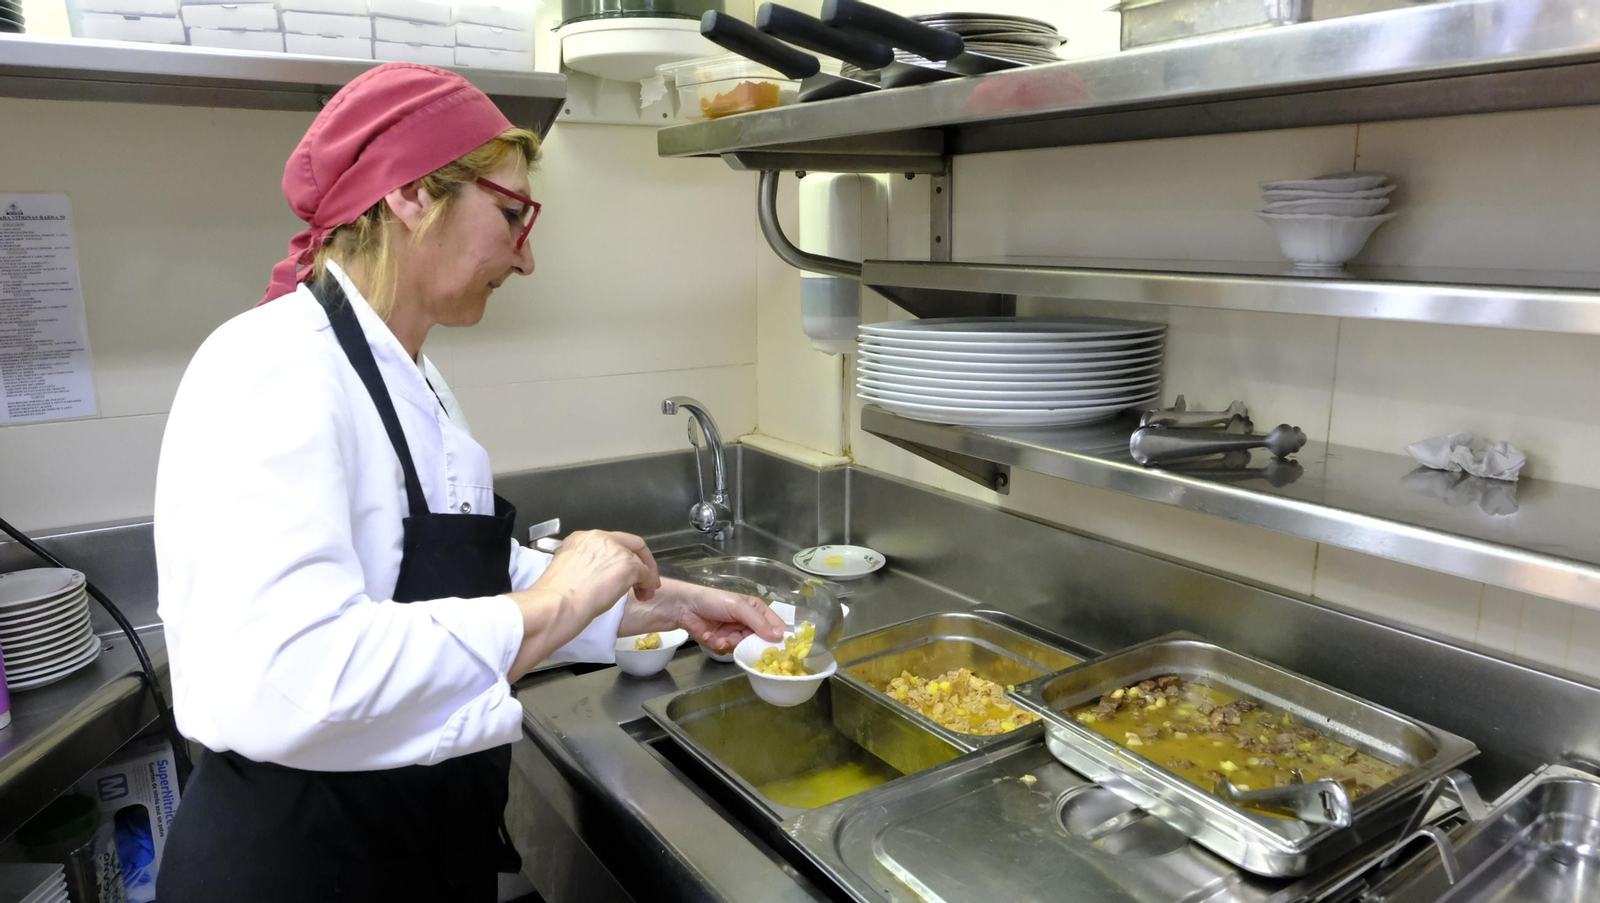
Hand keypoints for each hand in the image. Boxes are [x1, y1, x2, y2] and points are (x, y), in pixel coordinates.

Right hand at [502, 531, 661, 677]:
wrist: (558, 604)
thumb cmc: (555, 596)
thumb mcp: (568, 570)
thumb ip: (584, 565)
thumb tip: (595, 575)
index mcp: (580, 538)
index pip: (609, 541)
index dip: (620, 555)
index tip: (621, 571)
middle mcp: (599, 538)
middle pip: (629, 545)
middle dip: (638, 563)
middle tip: (640, 581)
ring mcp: (615, 550)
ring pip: (638, 560)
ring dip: (644, 576)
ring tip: (643, 594)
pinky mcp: (628, 566)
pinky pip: (646, 574)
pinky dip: (648, 584)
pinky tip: (645, 594)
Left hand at [620, 578, 785, 653]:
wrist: (685, 607)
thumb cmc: (713, 600)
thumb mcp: (739, 606)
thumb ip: (759, 622)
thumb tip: (779, 637)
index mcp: (757, 611)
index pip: (776, 625)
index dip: (780, 637)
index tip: (783, 648)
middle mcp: (749, 624)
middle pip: (762, 642)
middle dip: (755, 644)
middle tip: (751, 645)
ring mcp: (736, 636)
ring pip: (745, 649)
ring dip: (734, 643)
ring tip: (724, 635)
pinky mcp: (722, 644)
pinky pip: (729, 651)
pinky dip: (721, 645)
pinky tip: (714, 637)